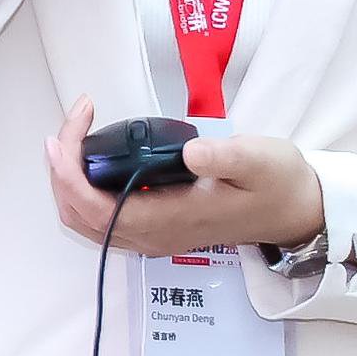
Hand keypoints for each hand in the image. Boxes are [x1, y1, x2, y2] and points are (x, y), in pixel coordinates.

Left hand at [42, 98, 327, 255]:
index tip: (69, 130)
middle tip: (72, 120)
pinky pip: (102, 216)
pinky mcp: (155, 227)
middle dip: (62, 170)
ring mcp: (152, 235)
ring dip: (68, 179)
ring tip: (75, 132)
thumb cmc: (277, 184)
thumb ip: (225, 156)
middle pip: (79, 214)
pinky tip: (94, 154)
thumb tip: (190, 152)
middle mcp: (152, 236)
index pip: (97, 207)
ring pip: (86, 219)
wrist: (295, 212)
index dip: (70, 172)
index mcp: (169, 220)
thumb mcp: (258, 160)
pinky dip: (84, 187)